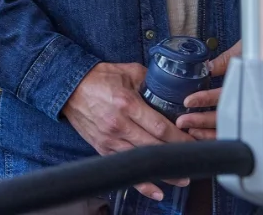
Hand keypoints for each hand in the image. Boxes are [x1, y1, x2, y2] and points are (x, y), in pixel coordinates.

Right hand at [62, 62, 192, 200]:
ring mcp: (110, 140)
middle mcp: (119, 125)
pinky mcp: (103, 149)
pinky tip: (157, 191)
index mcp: (127, 104)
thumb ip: (149, 79)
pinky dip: (142, 183)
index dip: (179, 137)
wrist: (70, 88)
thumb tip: (169, 85)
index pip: (160, 126)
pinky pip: (125, 169)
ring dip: (164, 172)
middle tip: (193, 160)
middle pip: (154, 146)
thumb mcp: (127, 71)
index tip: (192, 141)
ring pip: (142, 161)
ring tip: (182, 178)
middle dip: (176, 155)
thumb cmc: (99, 78)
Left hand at [176, 43, 262, 140]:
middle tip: (183, 121)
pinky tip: (205, 134)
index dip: (205, 99)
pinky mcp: (255, 118)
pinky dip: (220, 134)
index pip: (224, 95)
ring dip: (208, 132)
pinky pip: (236, 131)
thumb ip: (227, 60)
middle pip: (224, 117)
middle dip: (201, 122)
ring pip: (230, 128)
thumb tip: (207, 67)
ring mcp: (255, 114)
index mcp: (251, 85)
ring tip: (190, 130)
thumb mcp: (247, 50)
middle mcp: (253, 103)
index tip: (189, 101)